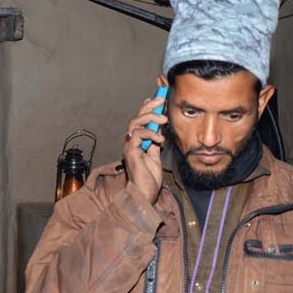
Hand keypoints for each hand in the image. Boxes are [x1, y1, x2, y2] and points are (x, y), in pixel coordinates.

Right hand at [123, 83, 167, 204]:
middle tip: (161, 99)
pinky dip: (150, 133)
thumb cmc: (149, 179)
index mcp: (137, 142)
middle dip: (149, 106)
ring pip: (135, 122)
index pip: (141, 120)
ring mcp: (129, 146)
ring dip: (150, 117)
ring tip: (164, 119)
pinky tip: (160, 140)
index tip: (159, 98)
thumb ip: (156, 143)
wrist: (144, 194)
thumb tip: (160, 129)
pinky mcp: (130, 151)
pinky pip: (137, 135)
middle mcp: (131, 142)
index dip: (148, 107)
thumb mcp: (156, 156)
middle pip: (136, 117)